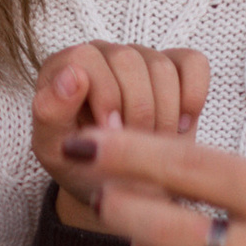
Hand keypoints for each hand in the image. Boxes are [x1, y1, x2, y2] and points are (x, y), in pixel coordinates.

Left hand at [33, 44, 208, 231]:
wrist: (121, 190)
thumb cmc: (82, 167)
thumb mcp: (55, 151)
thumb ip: (50, 112)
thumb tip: (71, 74)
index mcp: (63, 68)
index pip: (85, 57)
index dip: (104, 96)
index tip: (110, 134)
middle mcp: (101, 55)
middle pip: (128, 59)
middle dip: (136, 109)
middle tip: (134, 146)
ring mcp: (140, 58)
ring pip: (161, 66)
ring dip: (163, 113)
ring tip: (152, 144)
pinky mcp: (176, 67)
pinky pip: (194, 64)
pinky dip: (192, 97)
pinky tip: (180, 126)